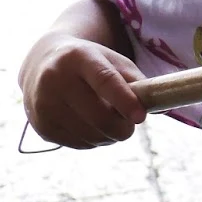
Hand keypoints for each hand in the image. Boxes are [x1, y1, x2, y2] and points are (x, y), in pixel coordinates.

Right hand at [19, 37, 149, 148]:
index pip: (105, 81)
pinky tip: (90, 125)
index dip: (125, 102)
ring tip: (109, 121)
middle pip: (99, 116)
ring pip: (91, 135)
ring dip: (110, 136)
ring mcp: (43, 103)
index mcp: (79, 57)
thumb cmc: (91, 65)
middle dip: (123, 127)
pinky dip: (93, 141)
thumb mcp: (115, 63)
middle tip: (129, 124)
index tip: (140, 117)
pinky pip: (79, 144)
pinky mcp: (41, 125)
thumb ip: (139, 83)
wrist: (43, 64)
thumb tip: (160, 109)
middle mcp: (55, 78)